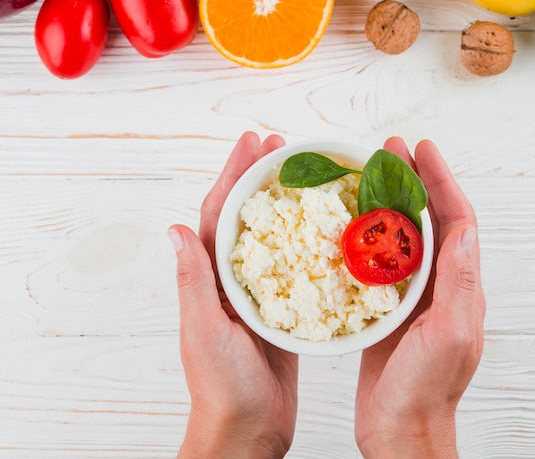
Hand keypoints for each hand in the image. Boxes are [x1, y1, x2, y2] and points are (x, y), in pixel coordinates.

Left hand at [169, 131, 297, 458]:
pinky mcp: (282, 304)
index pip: (220, 212)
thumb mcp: (205, 328)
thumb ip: (194, 280)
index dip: (235, 173)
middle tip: (281, 145)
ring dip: (282, 199)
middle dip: (259, 175)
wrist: (248, 427)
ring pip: (270, 232)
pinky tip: (322, 225)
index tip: (251, 142)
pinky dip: (304, 237)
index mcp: (212, 275)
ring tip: (301, 172)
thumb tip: (176, 229)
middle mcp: (233, 276)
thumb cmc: (222, 385)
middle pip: (246, 213)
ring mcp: (258, 288)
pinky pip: (293, 261)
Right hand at [355, 138, 484, 458]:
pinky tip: (349, 220)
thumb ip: (458, 281)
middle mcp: (438, 282)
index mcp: (459, 284)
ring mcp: (412, 292)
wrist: (399, 429)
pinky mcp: (387, 304)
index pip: (456, 218)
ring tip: (368, 172)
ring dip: (389, 199)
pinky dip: (368, 232)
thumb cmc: (426, 389)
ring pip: (402, 232)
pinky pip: (379, 257)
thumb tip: (466, 228)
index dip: (440, 180)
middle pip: (428, 217)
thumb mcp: (449, 333)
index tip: (421, 149)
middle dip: (412, 179)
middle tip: (389, 149)